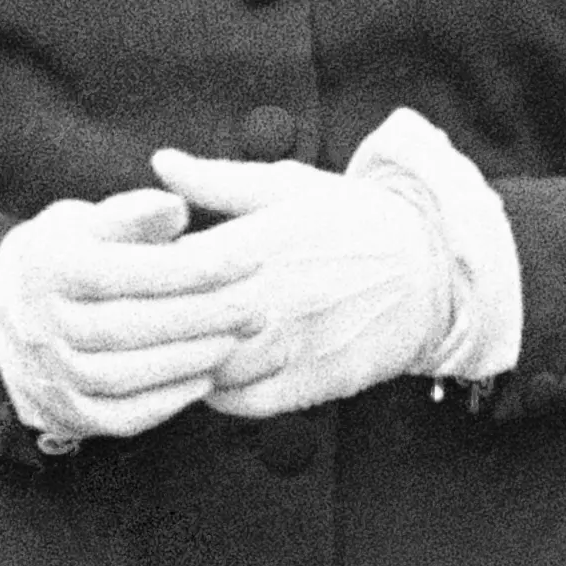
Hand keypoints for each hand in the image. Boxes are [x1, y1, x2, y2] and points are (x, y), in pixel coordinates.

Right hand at [0, 186, 266, 443]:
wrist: (17, 309)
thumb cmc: (75, 250)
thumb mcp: (92, 218)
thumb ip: (134, 213)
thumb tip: (176, 209)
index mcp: (50, 266)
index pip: (128, 270)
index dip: (193, 266)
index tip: (248, 258)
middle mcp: (41, 324)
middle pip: (126, 326)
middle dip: (200, 317)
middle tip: (254, 307)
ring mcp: (49, 374)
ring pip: (121, 376)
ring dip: (185, 360)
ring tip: (235, 340)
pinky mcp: (65, 412)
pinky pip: (115, 418)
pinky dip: (162, 403)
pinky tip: (204, 379)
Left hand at [149, 149, 449, 418]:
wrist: (430, 270)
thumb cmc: (353, 220)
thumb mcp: (289, 185)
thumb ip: (219, 180)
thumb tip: (160, 162)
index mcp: (264, 242)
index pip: (176, 268)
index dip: (145, 273)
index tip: (134, 271)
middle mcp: (276, 297)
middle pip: (187, 324)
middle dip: (159, 323)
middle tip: (141, 318)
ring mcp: (294, 345)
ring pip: (210, 369)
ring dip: (189, 361)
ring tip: (178, 347)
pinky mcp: (312, 383)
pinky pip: (242, 403)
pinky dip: (220, 393)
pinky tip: (217, 372)